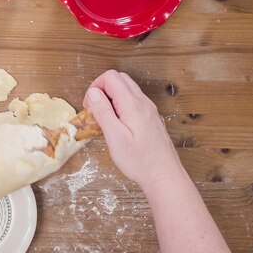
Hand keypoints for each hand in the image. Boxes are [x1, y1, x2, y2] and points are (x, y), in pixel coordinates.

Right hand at [82, 70, 184, 187]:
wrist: (164, 175)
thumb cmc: (138, 160)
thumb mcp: (115, 137)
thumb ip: (103, 112)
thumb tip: (93, 92)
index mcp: (133, 104)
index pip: (111, 77)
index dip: (95, 86)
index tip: (89, 106)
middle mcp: (143, 102)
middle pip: (120, 79)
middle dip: (102, 89)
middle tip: (94, 109)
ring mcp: (149, 110)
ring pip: (128, 89)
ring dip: (111, 97)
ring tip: (104, 118)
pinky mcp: (151, 118)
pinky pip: (134, 101)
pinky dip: (121, 105)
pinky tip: (117, 124)